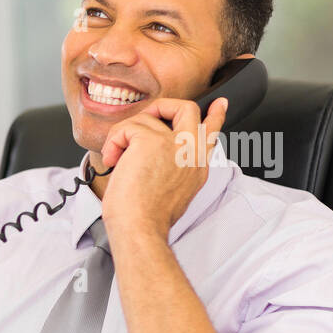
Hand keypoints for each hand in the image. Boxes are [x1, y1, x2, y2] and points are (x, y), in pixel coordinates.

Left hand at [99, 95, 228, 239]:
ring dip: (122, 136)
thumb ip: (172, 168)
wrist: (140, 228)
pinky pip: (126, 128)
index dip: (215, 115)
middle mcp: (191, 152)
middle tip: (139, 124)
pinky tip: (113, 159)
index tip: (219, 104)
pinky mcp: (151, 141)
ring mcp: (174, 144)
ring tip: (117, 158)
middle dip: (160, 107)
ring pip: (145, 118)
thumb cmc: (147, 219)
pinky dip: (114, 142)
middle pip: (187, 108)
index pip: (211, 133)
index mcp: (197, 166)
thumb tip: (148, 154)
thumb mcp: (171, 192)